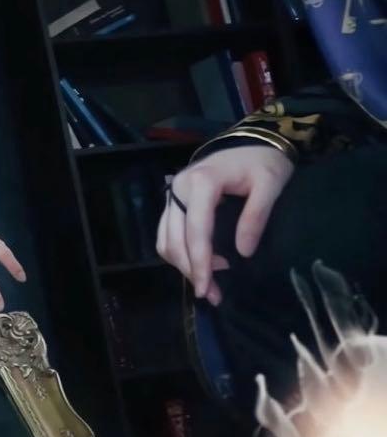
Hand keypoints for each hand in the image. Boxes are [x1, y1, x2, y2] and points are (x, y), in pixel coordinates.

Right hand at [156, 143, 293, 305]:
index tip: (209, 290)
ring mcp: (173, 195)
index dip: (200, 263)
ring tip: (210, 282)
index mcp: (202, 183)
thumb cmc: (263, 162)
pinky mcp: (174, 202)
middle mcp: (179, 189)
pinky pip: (167, 234)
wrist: (252, 141)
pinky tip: (203, 262)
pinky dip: (179, 253)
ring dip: (182, 265)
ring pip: (166, 240)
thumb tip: (243, 253)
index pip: (196, 232)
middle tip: (212, 295)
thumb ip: (256, 217)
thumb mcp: (270, 184)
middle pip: (175, 240)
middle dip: (191, 271)